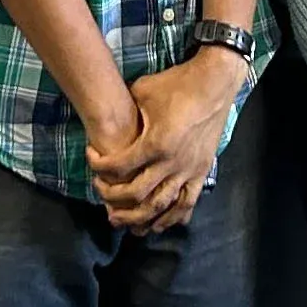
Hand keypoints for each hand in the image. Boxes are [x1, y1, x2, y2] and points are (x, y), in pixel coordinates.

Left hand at [89, 51, 242, 232]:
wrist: (215, 82)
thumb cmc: (177, 84)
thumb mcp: (143, 91)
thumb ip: (126, 110)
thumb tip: (106, 116)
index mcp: (155, 143)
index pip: (119, 167)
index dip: (99, 166)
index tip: (91, 158)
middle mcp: (172, 163)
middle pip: (136, 195)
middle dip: (113, 198)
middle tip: (100, 193)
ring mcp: (189, 170)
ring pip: (161, 207)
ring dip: (139, 218)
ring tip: (122, 221)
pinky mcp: (202, 171)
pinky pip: (187, 203)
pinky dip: (171, 218)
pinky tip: (158, 224)